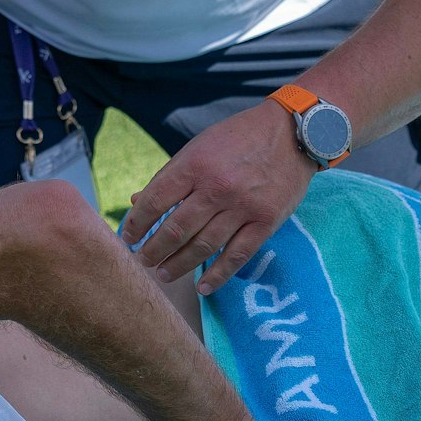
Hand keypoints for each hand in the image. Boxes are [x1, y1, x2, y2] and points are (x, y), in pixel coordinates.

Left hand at [120, 102, 315, 293]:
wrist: (292, 133)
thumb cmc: (238, 138)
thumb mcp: (199, 147)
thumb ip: (169, 176)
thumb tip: (137, 202)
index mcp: (195, 165)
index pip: (156, 201)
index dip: (137, 223)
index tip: (128, 237)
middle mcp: (217, 188)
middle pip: (176, 229)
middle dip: (154, 249)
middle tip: (142, 261)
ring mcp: (242, 207)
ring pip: (203, 246)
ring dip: (178, 264)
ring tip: (163, 273)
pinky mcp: (266, 222)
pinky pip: (237, 255)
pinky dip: (218, 275)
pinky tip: (203, 287)